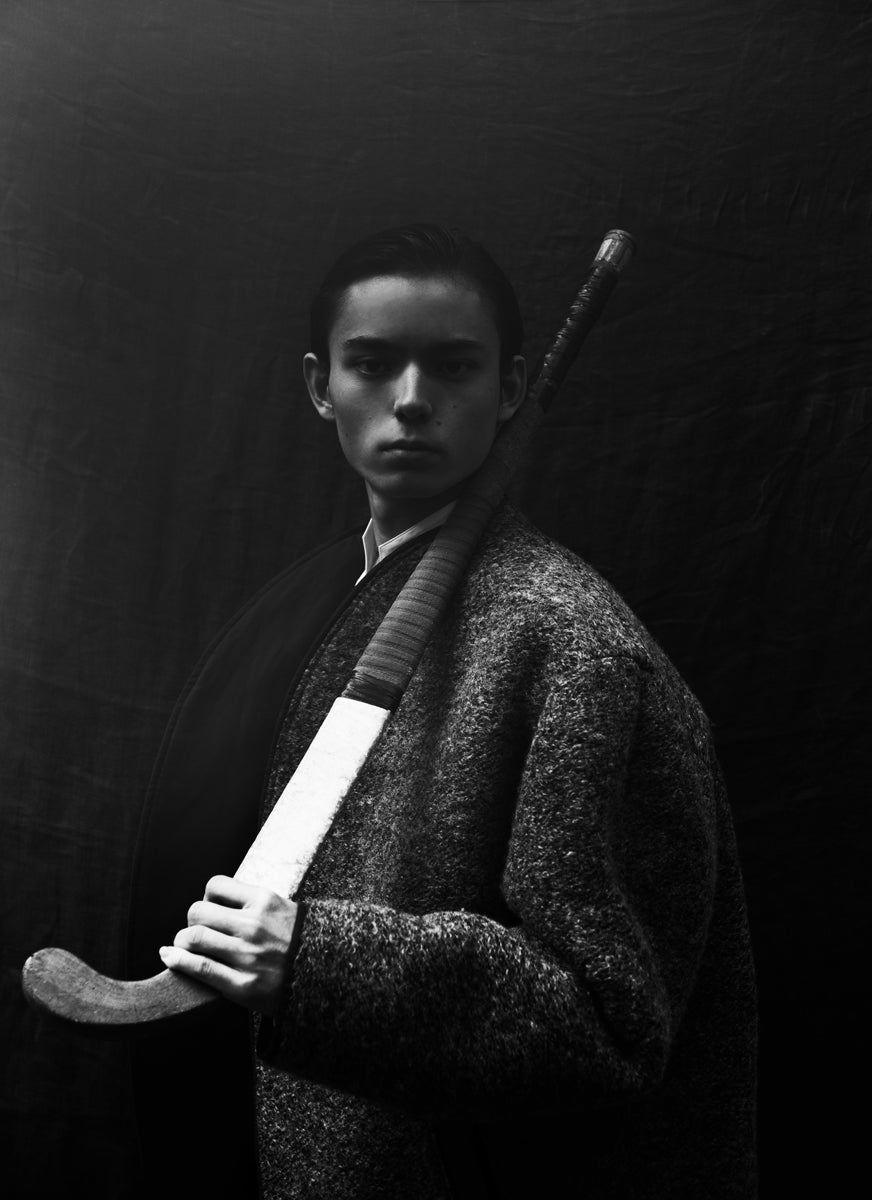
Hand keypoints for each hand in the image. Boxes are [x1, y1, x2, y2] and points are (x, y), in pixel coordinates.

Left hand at [158, 875, 297, 1015]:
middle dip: (191, 921)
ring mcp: (248, 956)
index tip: (211, 909)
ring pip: (193, 937)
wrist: (328, 977)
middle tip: (198, 932)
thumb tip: (212, 901)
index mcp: (265, 901)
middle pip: (197, 911)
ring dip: (182, 942)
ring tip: (185, 947)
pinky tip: (169, 956)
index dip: (207, 897)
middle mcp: (254, 925)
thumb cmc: (299, 941)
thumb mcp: (282, 908)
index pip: (216, 886)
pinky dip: (177, 961)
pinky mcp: (243, 985)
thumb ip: (251, 902)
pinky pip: (200, 968)